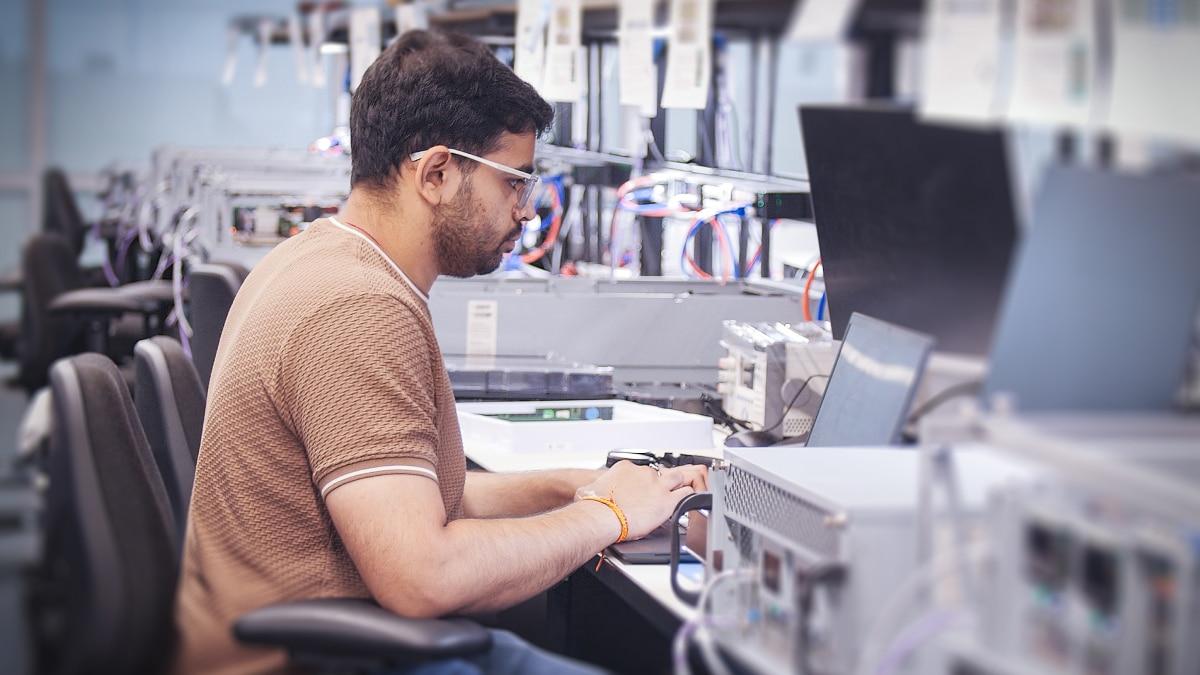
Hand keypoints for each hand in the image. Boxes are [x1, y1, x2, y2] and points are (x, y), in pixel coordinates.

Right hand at [576, 460, 707, 540]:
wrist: (600, 516)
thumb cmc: (593, 506)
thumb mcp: (589, 489)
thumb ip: (593, 488)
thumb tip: (587, 492)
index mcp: (626, 468)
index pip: (640, 470)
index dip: (643, 482)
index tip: (641, 491)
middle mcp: (643, 473)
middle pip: (659, 473)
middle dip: (661, 482)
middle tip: (658, 494)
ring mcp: (656, 486)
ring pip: (677, 478)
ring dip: (677, 486)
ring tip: (675, 495)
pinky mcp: (666, 501)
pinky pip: (685, 494)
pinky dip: (687, 498)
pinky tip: (684, 504)